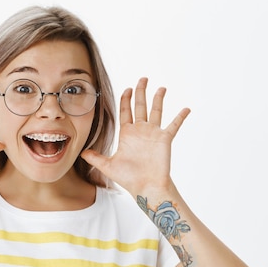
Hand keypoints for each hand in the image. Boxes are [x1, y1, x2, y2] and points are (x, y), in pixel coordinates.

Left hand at [82, 77, 189, 195]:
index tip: (128, 88)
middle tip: (143, 78)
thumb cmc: (129, 178)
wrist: (145, 187)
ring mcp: (153, 134)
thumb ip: (95, 157)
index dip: (126, 99)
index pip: (126, 111)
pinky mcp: (164, 139)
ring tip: (161, 87)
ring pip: (157, 111)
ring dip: (158, 99)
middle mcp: (141, 131)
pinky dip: (180, 117)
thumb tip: (81, 152)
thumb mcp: (108, 166)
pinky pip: (174, 125)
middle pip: (140, 106)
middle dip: (141, 92)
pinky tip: (186, 108)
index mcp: (127, 134)